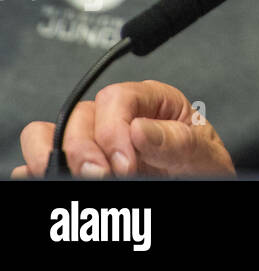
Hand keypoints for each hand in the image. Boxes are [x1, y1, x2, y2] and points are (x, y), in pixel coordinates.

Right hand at [11, 80, 235, 178]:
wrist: (200, 178)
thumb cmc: (202, 162)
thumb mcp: (201, 150)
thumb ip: (176, 140)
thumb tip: (138, 130)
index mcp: (152, 100)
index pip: (117, 97)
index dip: (113, 130)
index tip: (125, 164)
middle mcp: (118, 115)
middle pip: (81, 115)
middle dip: (84, 149)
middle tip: (102, 177)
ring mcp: (96, 137)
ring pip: (55, 131)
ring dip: (55, 154)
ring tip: (76, 178)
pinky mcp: (80, 160)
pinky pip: (47, 154)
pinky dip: (39, 166)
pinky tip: (43, 177)